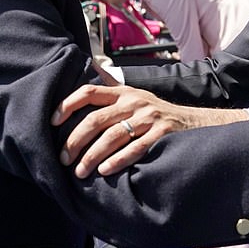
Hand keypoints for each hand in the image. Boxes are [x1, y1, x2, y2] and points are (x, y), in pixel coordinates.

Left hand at [52, 84, 245, 177]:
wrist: (196, 123)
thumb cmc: (157, 115)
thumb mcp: (135, 98)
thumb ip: (111, 93)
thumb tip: (86, 76)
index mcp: (123, 92)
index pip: (90, 92)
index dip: (68, 104)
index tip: (52, 122)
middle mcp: (134, 102)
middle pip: (96, 119)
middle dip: (75, 140)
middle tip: (64, 158)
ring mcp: (149, 117)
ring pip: (112, 136)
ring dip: (92, 156)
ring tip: (80, 172)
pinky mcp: (161, 133)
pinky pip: (135, 148)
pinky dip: (118, 160)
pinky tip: (105, 171)